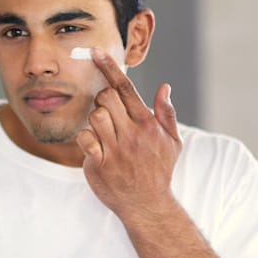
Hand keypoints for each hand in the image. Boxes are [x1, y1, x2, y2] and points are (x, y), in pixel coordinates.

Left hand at [76, 47, 181, 221]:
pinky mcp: (99, 164)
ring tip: (105, 132)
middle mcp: (132, 134)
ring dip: (95, 119)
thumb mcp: (172, 141)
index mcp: (148, 125)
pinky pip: (84, 138)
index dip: (109, 68)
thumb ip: (166, 112)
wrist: (148, 204)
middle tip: (109, 113)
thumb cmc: (158, 169)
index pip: (126, 89)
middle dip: (103, 100)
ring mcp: (115, 150)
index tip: (96, 52)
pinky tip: (95, 147)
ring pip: (95, 116)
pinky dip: (85, 139)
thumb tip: (164, 86)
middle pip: (106, 98)